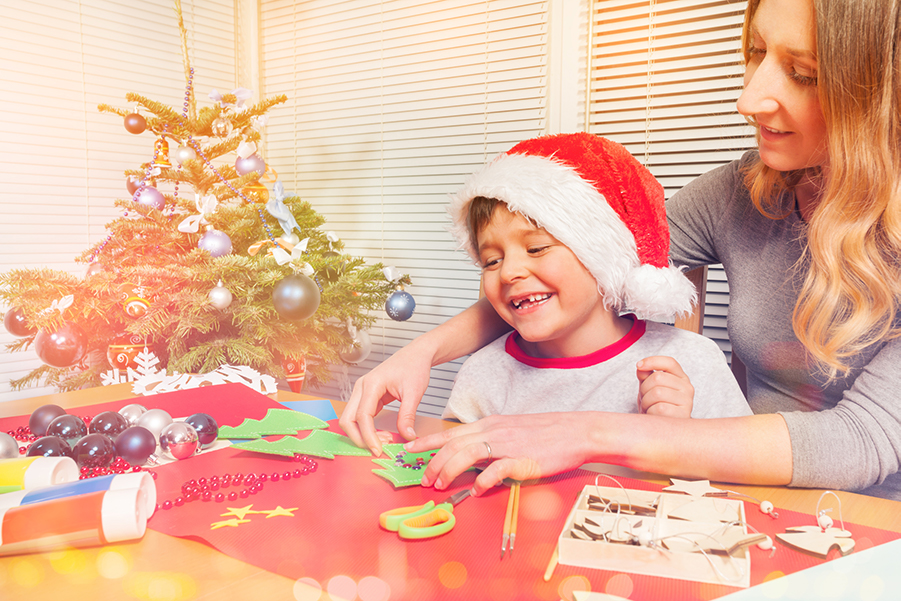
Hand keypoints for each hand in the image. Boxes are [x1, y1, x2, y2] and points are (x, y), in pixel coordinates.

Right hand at [339, 341, 432, 455]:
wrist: (415, 355)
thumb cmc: (414, 368)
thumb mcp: (414, 393)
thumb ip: (408, 416)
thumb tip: (407, 437)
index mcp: (371, 384)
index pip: (362, 416)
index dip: (368, 436)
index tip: (379, 451)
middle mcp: (361, 387)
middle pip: (348, 419)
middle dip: (359, 438)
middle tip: (379, 450)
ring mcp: (361, 392)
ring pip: (350, 419)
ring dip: (362, 435)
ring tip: (385, 441)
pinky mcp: (366, 397)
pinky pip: (360, 417)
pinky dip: (367, 429)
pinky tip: (382, 435)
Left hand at [405, 413, 593, 495]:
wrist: (578, 430)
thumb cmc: (548, 433)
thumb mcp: (512, 431)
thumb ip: (491, 442)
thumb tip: (474, 458)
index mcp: (490, 425)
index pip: (451, 433)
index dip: (427, 442)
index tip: (408, 450)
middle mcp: (493, 431)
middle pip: (453, 444)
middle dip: (432, 462)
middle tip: (421, 479)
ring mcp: (507, 444)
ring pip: (466, 454)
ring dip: (448, 470)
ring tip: (439, 485)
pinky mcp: (523, 460)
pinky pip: (497, 470)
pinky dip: (483, 481)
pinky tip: (477, 491)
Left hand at [636, 356, 693, 417]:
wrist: (663, 430)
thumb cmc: (656, 405)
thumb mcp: (649, 387)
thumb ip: (646, 375)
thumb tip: (641, 367)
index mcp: (681, 378)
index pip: (669, 362)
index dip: (652, 361)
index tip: (638, 365)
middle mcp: (687, 388)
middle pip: (657, 378)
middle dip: (644, 388)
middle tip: (645, 398)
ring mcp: (687, 402)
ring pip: (657, 393)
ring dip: (646, 401)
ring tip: (648, 407)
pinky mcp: (683, 416)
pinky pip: (659, 408)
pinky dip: (650, 412)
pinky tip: (653, 416)